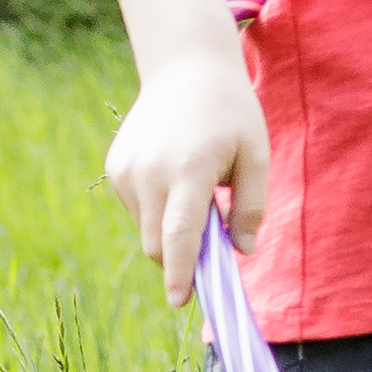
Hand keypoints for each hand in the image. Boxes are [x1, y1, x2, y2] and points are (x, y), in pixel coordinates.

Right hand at [106, 66, 276, 297]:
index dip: (179, 273)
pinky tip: (177, 173)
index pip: (178, 235)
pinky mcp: (115, 168)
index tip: (180, 302)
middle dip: (180, 258)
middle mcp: (150, 174)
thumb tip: (241, 252)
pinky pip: (137, 209)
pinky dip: (158, 209)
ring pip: (146, 228)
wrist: (186, 69)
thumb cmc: (232, 113)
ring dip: (171, 228)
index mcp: (189, 171)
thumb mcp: (256, 154)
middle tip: (212, 246)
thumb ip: (251, 206)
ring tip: (197, 185)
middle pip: (158, 243)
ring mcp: (126, 171)